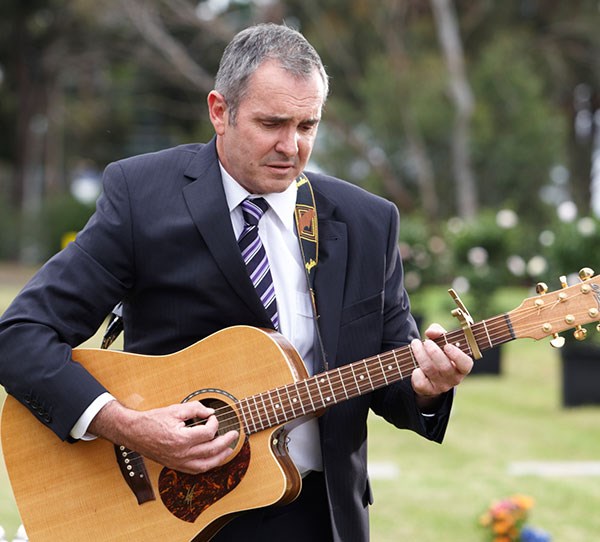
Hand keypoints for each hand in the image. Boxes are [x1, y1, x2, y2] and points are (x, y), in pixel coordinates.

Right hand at [89, 400, 238, 473]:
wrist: (134, 433)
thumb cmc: (152, 420)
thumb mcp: (175, 409)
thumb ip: (195, 409)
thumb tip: (210, 413)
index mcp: (181, 438)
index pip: (208, 433)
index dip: (215, 423)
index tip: (213, 417)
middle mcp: (181, 454)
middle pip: (211, 450)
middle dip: (226, 442)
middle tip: (234, 434)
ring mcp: (178, 462)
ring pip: (205, 465)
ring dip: (220, 458)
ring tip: (229, 449)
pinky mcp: (175, 466)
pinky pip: (195, 470)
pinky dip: (207, 465)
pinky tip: (213, 459)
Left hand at [410, 323, 472, 407]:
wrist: (429, 375)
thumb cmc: (439, 352)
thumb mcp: (442, 340)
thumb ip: (438, 332)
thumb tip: (430, 332)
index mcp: (462, 366)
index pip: (466, 364)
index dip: (457, 355)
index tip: (447, 346)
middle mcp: (454, 378)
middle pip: (444, 366)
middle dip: (433, 352)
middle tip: (426, 342)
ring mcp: (441, 386)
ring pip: (429, 370)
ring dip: (420, 355)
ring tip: (415, 344)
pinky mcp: (428, 390)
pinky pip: (420, 382)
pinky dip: (415, 372)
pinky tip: (415, 366)